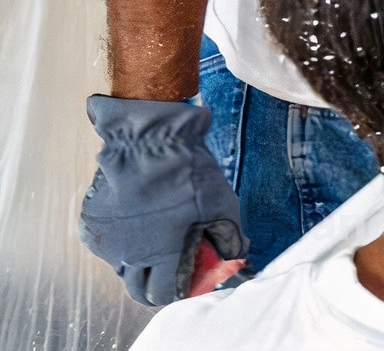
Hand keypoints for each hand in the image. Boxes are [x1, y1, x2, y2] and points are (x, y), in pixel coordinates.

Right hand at [80, 95, 250, 305]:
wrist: (151, 142)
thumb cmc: (192, 175)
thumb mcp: (225, 207)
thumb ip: (230, 240)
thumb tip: (236, 257)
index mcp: (164, 257)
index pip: (163, 295)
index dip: (178, 290)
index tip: (188, 278)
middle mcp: (129, 257)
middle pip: (137, 289)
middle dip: (155, 283)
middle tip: (170, 267)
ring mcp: (106, 242)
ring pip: (121, 267)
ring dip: (137, 261)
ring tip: (155, 235)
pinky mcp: (91, 224)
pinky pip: (107, 244)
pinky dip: (121, 239)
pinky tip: (136, 217)